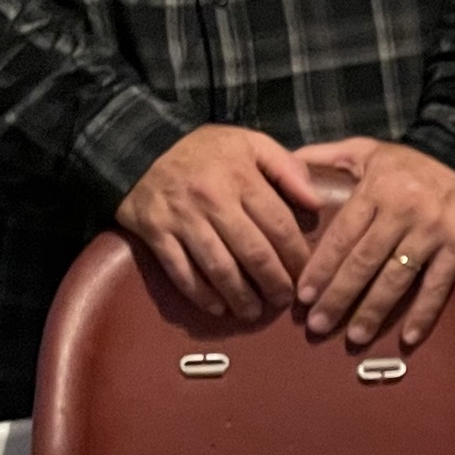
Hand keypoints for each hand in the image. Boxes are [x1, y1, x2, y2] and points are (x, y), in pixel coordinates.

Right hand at [117, 126, 321, 320]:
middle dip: (273, 282)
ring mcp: (183, 219)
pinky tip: (217, 308)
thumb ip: (286, 168)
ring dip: (240, 295)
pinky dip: (200, 294)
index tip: (307, 275)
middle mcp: (213, 201)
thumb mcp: (250, 142)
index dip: (297, 256)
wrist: (138, 145)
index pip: (279, 225)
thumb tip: (316, 202)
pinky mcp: (156, 233)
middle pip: (252, 252)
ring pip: (218, 267)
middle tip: (284, 301)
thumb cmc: (203, 148)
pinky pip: (181, 271)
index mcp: (241, 178)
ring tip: (254, 312)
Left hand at [291, 138, 454, 346]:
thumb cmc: (412, 162)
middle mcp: (404, 210)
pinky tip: (407, 337)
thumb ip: (324, 157)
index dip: (321, 268)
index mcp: (377, 188)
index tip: (303, 296)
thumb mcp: (364, 149)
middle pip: (364, 262)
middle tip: (318, 325)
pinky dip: (423, 313)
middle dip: (339, 297)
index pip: (342, 235)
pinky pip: (438, 285)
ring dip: (374, 311)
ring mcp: (434, 230)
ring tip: (355, 336)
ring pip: (396, 278)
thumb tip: (284, 166)